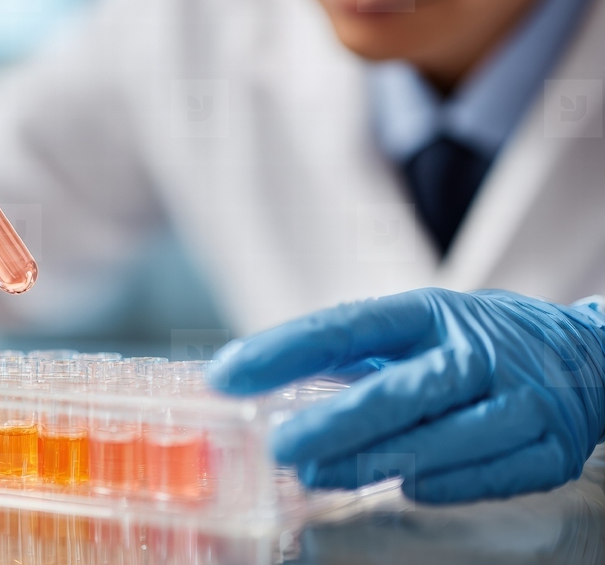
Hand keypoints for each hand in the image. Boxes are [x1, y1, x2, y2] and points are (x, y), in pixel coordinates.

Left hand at [208, 288, 604, 502]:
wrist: (585, 354)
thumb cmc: (468, 345)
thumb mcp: (413, 329)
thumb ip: (348, 355)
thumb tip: (258, 380)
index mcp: (430, 312)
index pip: (348, 327)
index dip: (284, 350)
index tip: (228, 375)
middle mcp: (479, 352)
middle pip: (398, 391)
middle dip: (333, 423)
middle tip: (280, 446)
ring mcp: (520, 401)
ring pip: (440, 440)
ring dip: (372, 461)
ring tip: (317, 473)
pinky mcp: (550, 449)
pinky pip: (485, 477)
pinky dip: (441, 484)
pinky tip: (402, 484)